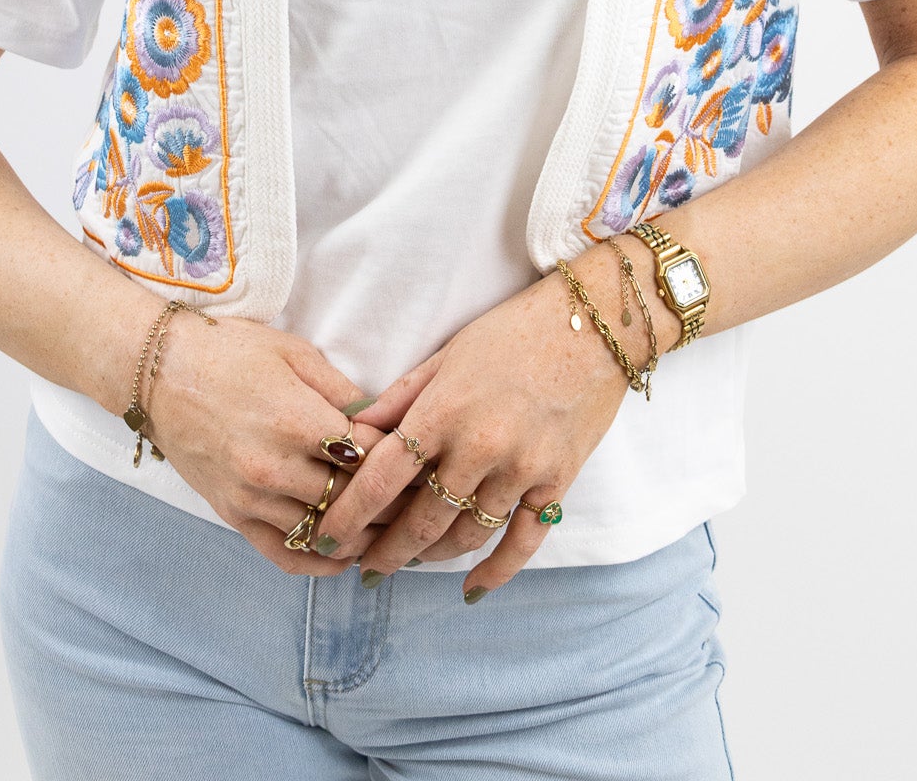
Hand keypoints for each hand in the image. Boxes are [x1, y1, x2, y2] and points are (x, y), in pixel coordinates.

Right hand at [143, 313, 410, 573]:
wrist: (161, 373)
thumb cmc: (230, 352)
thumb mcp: (295, 354)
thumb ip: (342, 391)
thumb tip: (385, 418)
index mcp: (297, 420)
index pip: (371, 455)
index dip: (403, 457)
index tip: (425, 458)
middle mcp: (275, 467)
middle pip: (354, 500)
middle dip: (392, 500)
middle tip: (423, 499)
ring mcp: (251, 497)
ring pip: (324, 533)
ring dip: (363, 534)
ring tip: (396, 529)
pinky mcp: (232, 515)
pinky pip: (284, 555)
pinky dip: (319, 562)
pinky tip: (345, 556)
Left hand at [314, 252, 638, 599]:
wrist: (593, 327)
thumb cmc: (514, 331)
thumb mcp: (448, 354)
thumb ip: (401, 398)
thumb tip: (353, 431)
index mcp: (444, 410)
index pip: (381, 478)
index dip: (347, 516)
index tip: (323, 540)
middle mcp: (480, 446)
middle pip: (419, 521)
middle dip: (384, 552)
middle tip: (364, 566)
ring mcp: (521, 470)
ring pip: (464, 536)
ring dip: (431, 557)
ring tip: (410, 562)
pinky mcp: (555, 483)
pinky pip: (521, 543)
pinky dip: (494, 572)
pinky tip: (470, 589)